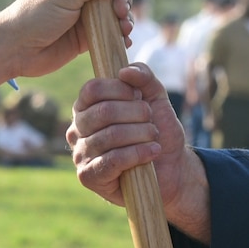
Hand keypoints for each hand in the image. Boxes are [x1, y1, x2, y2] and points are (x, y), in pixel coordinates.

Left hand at [0, 0, 131, 105]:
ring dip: (124, 19)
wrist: (16, 50)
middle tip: (120, 12)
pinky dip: (120, 35)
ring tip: (124, 30)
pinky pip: (111, 32)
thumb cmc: (33, 17)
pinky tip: (124, 41)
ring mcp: (85, 12)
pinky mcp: (87, 34)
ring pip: (115, 10)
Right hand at [70, 63, 211, 239]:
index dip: (120, 89)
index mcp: (86, 107)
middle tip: (151, 122)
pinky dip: (138, 153)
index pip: (92, 89)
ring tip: (154, 138)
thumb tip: (124, 71)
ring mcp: (80, 154)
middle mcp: (77, 129)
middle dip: (137, 114)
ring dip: (142, 134)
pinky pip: (112, 160)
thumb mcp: (156, 98)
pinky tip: (152, 151)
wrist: (171, 169)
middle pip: (103, 111)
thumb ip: (144, 77)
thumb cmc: (157, 132)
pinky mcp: (88, 176)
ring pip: (111, 135)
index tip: (140, 97)